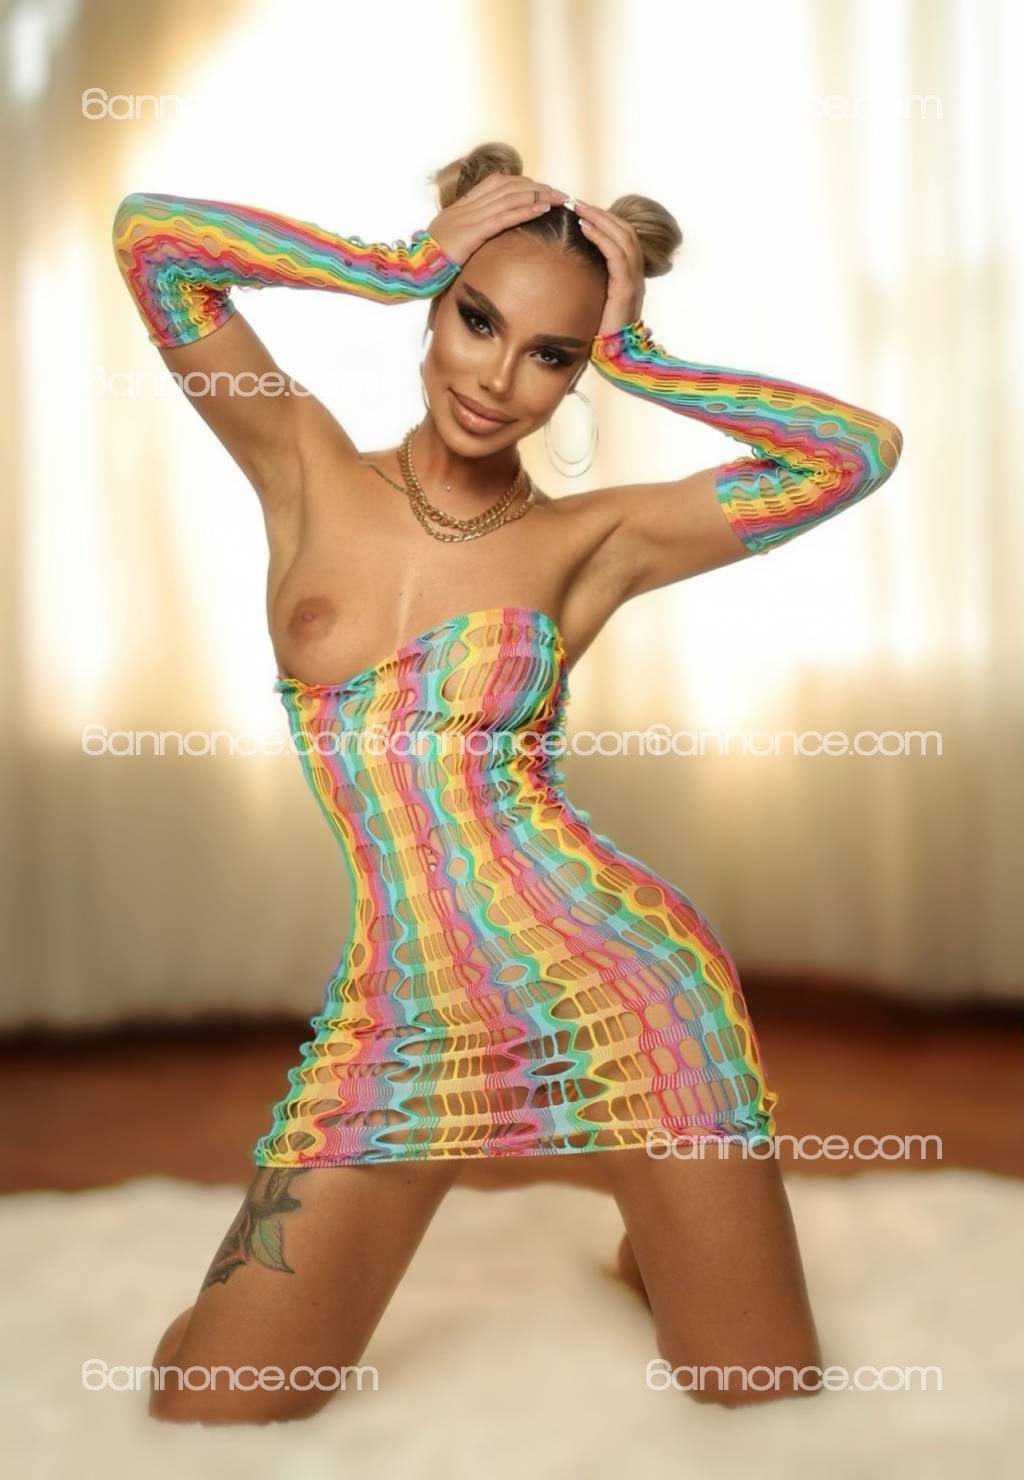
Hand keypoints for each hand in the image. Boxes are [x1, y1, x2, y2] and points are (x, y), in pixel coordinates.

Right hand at [426, 174, 567, 266]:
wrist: (410, 271)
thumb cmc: (426, 267)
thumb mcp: (447, 247)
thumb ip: (464, 240)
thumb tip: (478, 246)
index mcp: (459, 209)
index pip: (495, 184)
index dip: (520, 183)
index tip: (540, 188)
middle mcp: (465, 208)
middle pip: (507, 186)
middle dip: (536, 186)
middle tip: (559, 192)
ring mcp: (468, 218)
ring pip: (509, 197)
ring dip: (538, 195)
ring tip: (560, 197)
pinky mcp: (472, 233)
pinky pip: (504, 217)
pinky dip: (526, 210)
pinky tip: (544, 208)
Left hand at [572, 201, 645, 341]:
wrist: (615, 359)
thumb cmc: (599, 333)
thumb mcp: (594, 302)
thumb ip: (589, 284)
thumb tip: (566, 271)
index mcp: (630, 276)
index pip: (622, 237)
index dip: (604, 220)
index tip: (581, 210)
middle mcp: (636, 274)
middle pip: (624, 231)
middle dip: (600, 214)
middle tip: (575, 202)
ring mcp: (634, 280)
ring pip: (623, 238)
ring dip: (599, 219)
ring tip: (578, 209)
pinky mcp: (626, 289)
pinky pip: (617, 255)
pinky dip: (602, 238)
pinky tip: (585, 227)